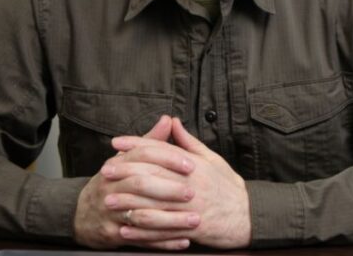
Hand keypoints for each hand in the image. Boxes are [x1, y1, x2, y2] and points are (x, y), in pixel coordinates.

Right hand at [72, 115, 197, 249]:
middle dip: (169, 189)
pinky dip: (163, 242)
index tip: (191, 164)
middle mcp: (111, 187)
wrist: (82, 214)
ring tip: (195, 220)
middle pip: (140, 184)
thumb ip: (150, 141)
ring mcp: (110, 212)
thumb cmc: (112, 183)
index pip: (143, 156)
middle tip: (193, 192)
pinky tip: (183, 241)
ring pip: (142, 215)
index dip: (168, 158)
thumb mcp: (126, 159)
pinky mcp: (112, 234)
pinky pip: (140, 240)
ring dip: (170, 220)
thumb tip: (168, 120)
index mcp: (117, 165)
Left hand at [110, 117, 250, 248]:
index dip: (136, 144)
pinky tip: (125, 228)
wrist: (248, 216)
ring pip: (152, 204)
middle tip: (104, 171)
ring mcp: (189, 208)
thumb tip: (172, 121)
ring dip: (127, 203)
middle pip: (151, 174)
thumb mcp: (212, 159)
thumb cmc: (228, 187)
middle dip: (125, 172)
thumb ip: (188, 142)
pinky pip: (161, 231)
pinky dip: (141, 231)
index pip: (160, 150)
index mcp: (193, 165)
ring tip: (107, 200)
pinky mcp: (190, 228)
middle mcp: (190, 184)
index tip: (116, 142)